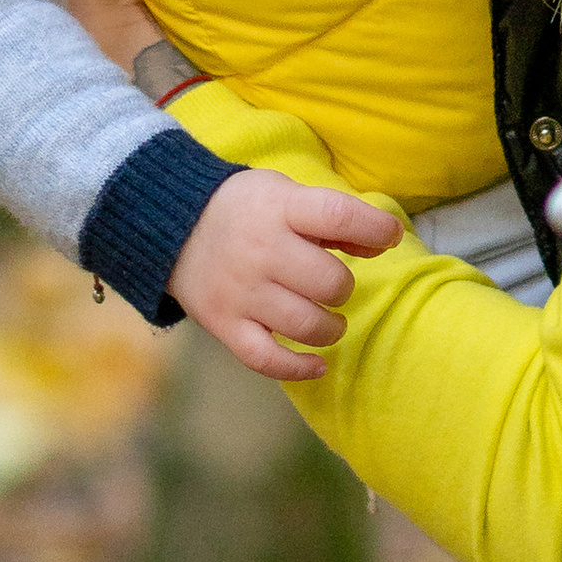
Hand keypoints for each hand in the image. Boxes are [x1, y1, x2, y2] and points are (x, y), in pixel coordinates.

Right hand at [168, 167, 404, 381]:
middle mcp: (260, 250)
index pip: (336, 215)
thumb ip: (334, 218)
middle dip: (342, 287)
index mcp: (279, 208)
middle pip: (328, 281)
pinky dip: (299, 368)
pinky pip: (267, 360)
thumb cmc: (246, 208)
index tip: (389, 236)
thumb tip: (384, 241)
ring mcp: (241, 292)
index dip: (374, 228)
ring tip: (329, 319)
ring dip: (330, 327)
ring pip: (305, 324)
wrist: (172, 227)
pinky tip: (317, 362)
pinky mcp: (225, 325)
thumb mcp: (286, 194)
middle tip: (333, 285)